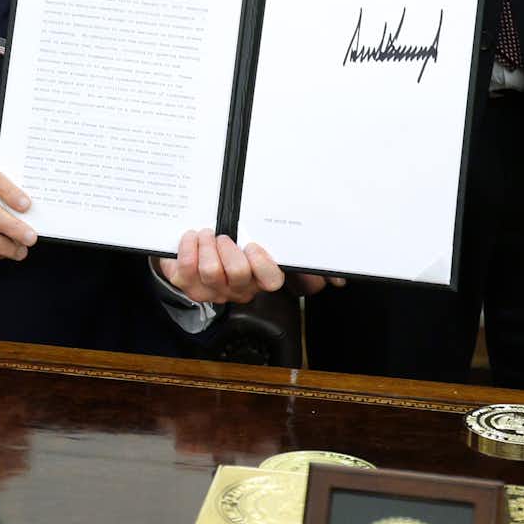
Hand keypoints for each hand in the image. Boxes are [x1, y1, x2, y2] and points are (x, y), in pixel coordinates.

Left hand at [158, 229, 327, 304]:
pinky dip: (188, 248)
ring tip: (205, 234)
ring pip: (213, 272)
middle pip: (240, 275)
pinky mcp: (188, 285)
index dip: (262, 264)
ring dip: (207, 246)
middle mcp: (239, 288)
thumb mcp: (261, 243)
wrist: (192, 247)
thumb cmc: (231, 242)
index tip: (252, 244)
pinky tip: (191, 238)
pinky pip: (187, 270)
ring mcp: (213, 290)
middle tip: (223, 236)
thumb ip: (295, 254)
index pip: (271, 281)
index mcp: (260, 277)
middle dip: (230, 249)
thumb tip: (336, 281)